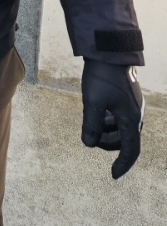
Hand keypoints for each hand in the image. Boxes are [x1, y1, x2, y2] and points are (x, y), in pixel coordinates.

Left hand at [81, 60, 143, 178]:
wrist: (109, 50)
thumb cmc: (102, 76)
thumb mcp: (93, 102)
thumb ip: (92, 126)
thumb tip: (89, 144)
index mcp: (131, 118)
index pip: (131, 150)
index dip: (123, 165)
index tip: (113, 175)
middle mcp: (135, 113)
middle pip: (125, 140)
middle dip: (109, 143)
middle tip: (92, 137)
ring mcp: (132, 104)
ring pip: (122, 128)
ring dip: (108, 131)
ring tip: (93, 122)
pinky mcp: (126, 97)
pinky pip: (120, 117)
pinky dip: (109, 120)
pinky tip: (96, 111)